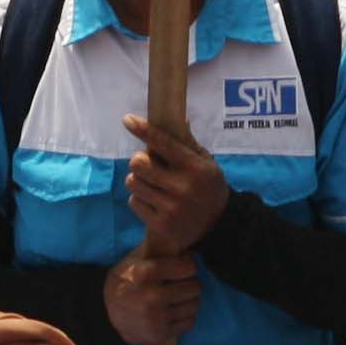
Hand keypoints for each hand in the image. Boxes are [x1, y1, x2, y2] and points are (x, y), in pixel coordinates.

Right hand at [104, 249, 201, 344]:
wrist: (104, 313)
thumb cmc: (125, 280)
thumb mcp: (135, 259)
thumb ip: (159, 250)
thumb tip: (187, 243)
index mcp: (145, 274)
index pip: (188, 267)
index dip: (188, 265)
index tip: (182, 266)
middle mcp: (152, 297)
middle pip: (194, 287)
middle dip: (190, 282)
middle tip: (180, 283)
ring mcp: (157, 318)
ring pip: (195, 305)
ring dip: (189, 299)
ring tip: (177, 297)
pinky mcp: (160, 334)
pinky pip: (190, 322)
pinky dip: (185, 315)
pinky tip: (173, 310)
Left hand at [122, 114, 232, 249]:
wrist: (218, 226)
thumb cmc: (208, 187)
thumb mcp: (206, 163)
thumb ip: (189, 143)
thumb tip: (178, 117)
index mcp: (194, 167)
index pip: (164, 143)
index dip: (144, 130)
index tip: (127, 120)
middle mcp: (182, 187)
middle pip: (138, 163)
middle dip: (138, 161)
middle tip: (146, 165)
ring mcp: (170, 208)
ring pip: (133, 182)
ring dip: (137, 180)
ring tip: (150, 184)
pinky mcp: (161, 225)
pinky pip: (134, 202)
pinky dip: (140, 200)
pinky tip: (153, 202)